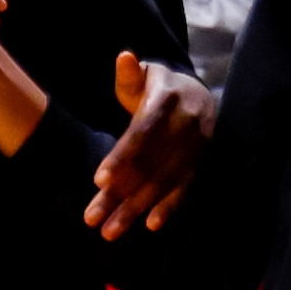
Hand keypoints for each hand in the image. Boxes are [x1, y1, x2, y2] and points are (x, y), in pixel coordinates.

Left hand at [89, 55, 213, 237]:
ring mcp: (193, 149)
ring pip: (161, 184)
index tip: (99, 180)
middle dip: (118, 195)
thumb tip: (124, 57)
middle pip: (147, 167)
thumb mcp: (145, 75)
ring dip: (135, 209)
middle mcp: (183, 128)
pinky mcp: (199, 165)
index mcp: (166, 103)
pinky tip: (150, 226)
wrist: (199, 94)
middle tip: (91, 219)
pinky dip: (169, 208)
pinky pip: (184, 189)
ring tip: (109, 232)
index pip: (141, 135)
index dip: (122, 158)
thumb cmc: (158, 86)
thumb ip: (129, 74)